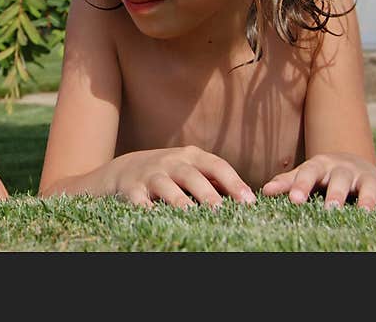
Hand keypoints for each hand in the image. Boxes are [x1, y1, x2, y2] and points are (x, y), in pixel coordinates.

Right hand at [108, 146, 256, 208]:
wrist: (125, 169)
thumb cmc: (170, 173)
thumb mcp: (190, 169)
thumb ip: (214, 181)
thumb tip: (246, 200)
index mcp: (191, 156)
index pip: (216, 166)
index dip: (234, 182)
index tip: (249, 202)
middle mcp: (171, 162)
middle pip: (192, 175)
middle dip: (207, 193)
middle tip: (221, 210)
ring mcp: (150, 175)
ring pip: (166, 186)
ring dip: (179, 201)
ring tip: (191, 215)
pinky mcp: (132, 189)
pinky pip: (140, 201)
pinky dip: (147, 210)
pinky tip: (156, 219)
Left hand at [261, 152, 375, 217]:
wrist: (351, 163)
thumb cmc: (321, 174)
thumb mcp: (304, 174)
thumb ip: (286, 182)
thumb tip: (264, 192)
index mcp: (321, 165)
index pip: (308, 172)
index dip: (301, 185)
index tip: (294, 200)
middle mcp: (344, 170)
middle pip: (340, 179)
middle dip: (335, 194)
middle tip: (329, 209)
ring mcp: (366, 178)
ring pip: (370, 186)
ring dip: (368, 199)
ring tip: (365, 213)